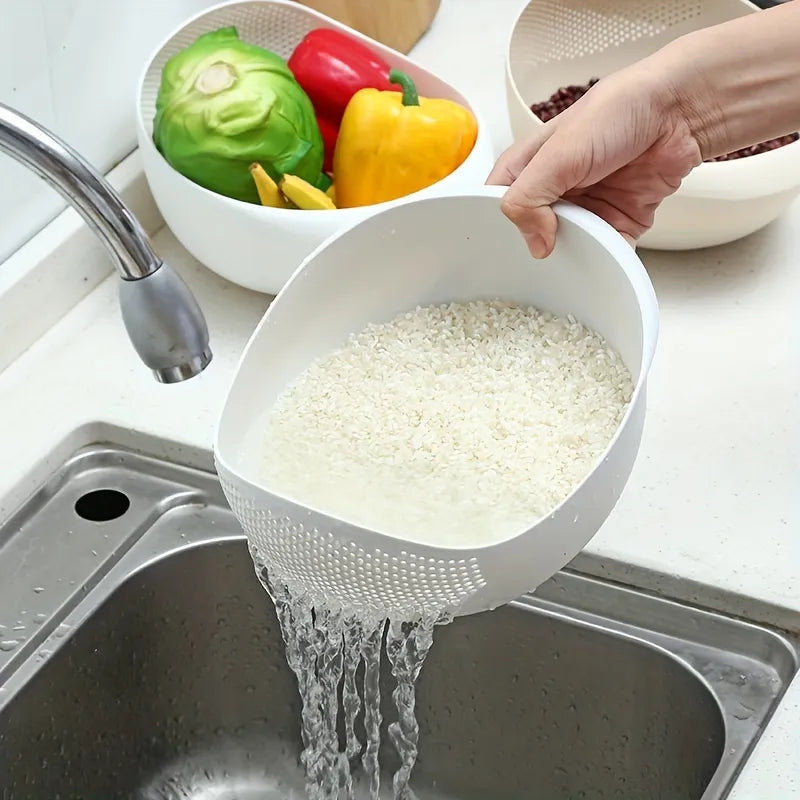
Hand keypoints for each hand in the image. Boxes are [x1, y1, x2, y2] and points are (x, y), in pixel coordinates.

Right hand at [487, 67, 701, 257]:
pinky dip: (608, 260)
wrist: (681, 111)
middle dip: (538, 247)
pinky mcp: (618, 220)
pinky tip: (607, 263)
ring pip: (569, 247)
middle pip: (532, 232)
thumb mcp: (559, 153)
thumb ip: (530, 197)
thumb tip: (534, 243)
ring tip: (577, 261)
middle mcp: (556, 188)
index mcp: (531, 166)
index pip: (497, 203)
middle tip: (542, 260)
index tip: (505, 244)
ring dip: (575, 257)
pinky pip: (607, 251)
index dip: (497, 224)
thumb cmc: (619, 111)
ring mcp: (587, 206)